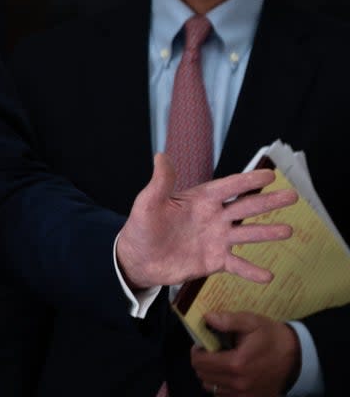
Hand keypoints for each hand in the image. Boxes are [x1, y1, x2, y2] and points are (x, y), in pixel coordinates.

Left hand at [116, 154, 296, 288]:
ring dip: (267, 233)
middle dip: (268, 202)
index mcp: (200, 199)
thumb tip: (161, 155)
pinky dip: (252, 270)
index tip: (269, 175)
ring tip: (288, 230)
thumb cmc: (142, 227)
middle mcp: (214, 217)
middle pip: (245, 207)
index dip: (247, 181)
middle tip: (293, 196)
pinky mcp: (214, 260)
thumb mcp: (148, 203)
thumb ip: (160, 183)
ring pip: (247, 234)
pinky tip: (268, 275)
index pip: (228, 187)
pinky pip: (237, 265)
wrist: (138, 258)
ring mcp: (216, 239)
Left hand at [191, 312, 299, 396]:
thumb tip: (207, 318)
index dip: (197, 351)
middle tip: (211, 352)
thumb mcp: (251, 322)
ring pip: (211, 388)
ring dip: (210, 375)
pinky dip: (221, 386)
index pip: (200, 362)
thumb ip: (228, 320)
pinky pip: (224, 396)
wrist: (296, 357)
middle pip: (203, 376)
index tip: (203, 344)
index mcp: (236, 364)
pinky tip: (229, 374)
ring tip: (220, 362)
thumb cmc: (271, 337)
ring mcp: (245, 395)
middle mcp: (239, 384)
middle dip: (202, 362)